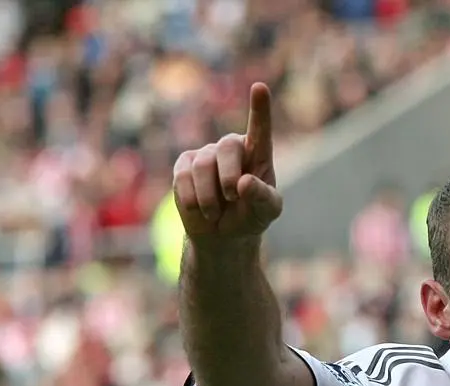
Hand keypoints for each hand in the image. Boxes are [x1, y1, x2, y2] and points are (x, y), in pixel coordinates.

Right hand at [173, 83, 282, 239]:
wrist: (223, 235)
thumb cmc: (251, 217)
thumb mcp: (266, 212)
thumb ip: (262, 198)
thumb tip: (244, 183)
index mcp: (258, 154)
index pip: (260, 129)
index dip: (260, 109)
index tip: (260, 87)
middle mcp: (232, 148)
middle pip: (227, 146)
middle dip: (229, 176)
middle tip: (234, 198)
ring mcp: (206, 154)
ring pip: (203, 166)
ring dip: (210, 197)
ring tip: (217, 213)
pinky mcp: (184, 165)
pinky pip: (183, 176)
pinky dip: (193, 199)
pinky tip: (200, 210)